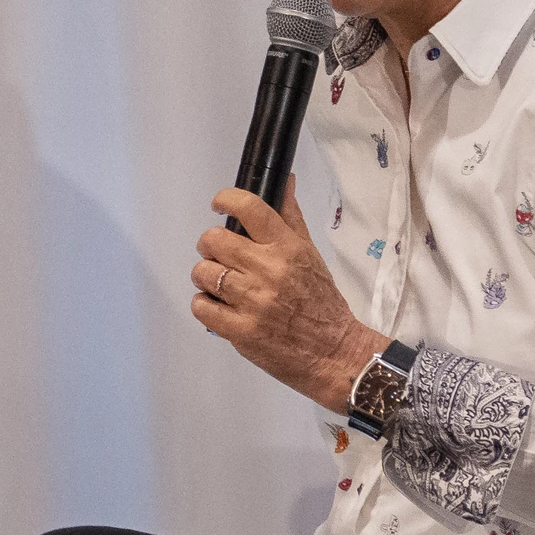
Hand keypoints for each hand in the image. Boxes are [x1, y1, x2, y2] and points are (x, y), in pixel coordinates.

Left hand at [191, 181, 383, 406]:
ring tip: (222, 284)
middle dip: (211, 245)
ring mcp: (252, 302)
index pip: (249, 208)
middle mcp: (268, 271)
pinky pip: (201, 305)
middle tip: (221, 256)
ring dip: (206, 276)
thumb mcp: (310, 253)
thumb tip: (284, 182)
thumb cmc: (321, 302)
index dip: (225, 199)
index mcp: (287, 248)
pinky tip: (219, 306)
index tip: (219, 204)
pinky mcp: (240, 330)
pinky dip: (204, 304)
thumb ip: (290, 218)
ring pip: (202, 272)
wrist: (333, 352)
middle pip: (213, 240)